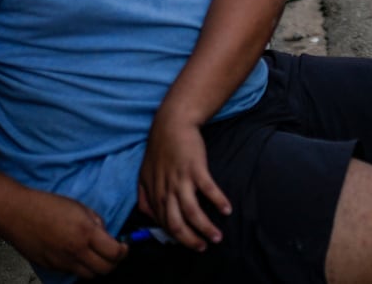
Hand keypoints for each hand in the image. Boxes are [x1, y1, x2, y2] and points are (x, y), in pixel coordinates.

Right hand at [2, 189, 126, 278]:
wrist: (18, 213)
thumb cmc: (46, 205)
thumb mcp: (79, 207)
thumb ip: (96, 222)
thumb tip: (106, 234)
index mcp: (86, 233)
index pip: (114, 253)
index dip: (124, 251)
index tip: (124, 246)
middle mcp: (75, 251)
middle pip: (104, 270)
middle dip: (113, 263)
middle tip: (113, 253)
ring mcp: (62, 262)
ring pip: (88, 276)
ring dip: (96, 268)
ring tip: (96, 255)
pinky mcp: (51, 267)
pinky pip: (71, 272)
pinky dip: (79, 267)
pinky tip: (77, 255)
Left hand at [137, 113, 230, 250]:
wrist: (171, 124)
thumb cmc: (160, 149)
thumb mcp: (144, 174)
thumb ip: (145, 197)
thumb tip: (148, 216)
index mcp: (155, 193)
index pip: (164, 224)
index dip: (177, 237)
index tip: (189, 242)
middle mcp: (167, 190)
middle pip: (177, 224)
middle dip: (190, 240)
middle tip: (203, 247)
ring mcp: (181, 180)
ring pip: (192, 212)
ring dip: (205, 227)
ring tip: (217, 236)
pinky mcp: (196, 168)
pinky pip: (208, 190)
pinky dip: (218, 201)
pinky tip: (227, 209)